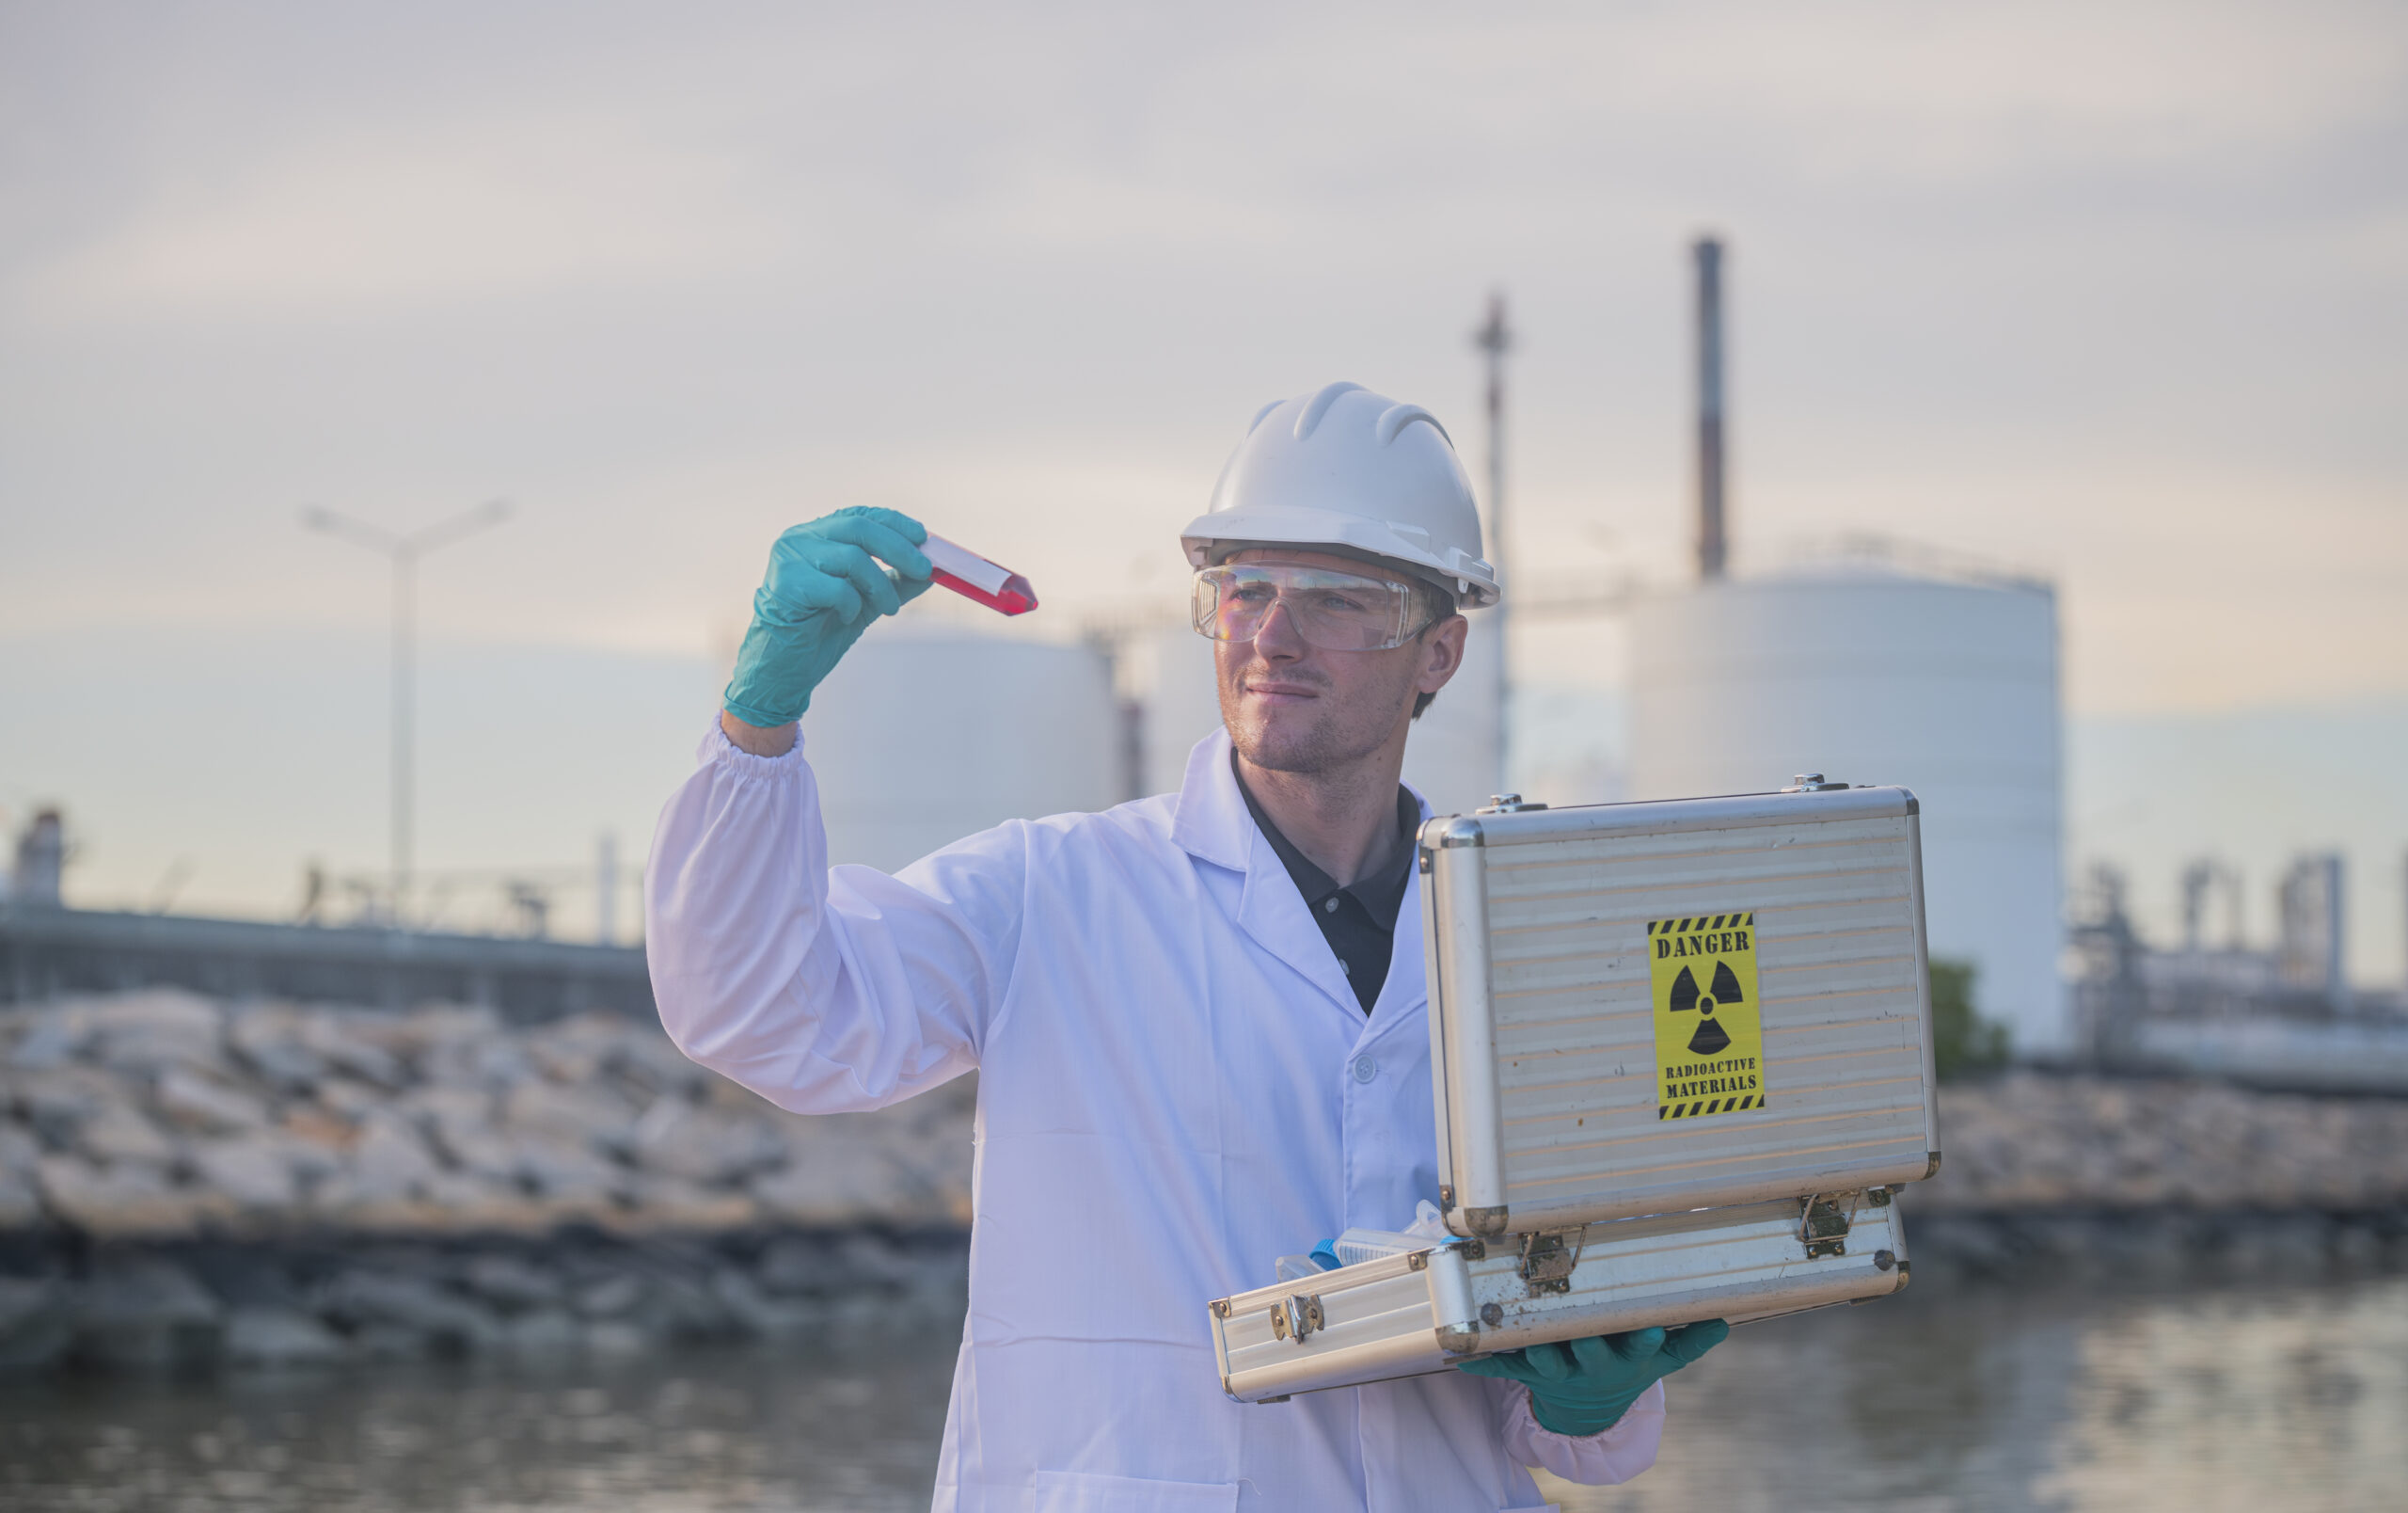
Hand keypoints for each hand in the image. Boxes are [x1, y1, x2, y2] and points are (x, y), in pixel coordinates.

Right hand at [722, 507, 932, 726]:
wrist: (783, 670)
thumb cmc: (820, 632)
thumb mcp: (866, 602)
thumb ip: (894, 583)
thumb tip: (932, 571)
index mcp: (816, 535)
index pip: (860, 515)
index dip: (895, 523)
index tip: (924, 537)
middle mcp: (799, 538)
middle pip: (859, 528)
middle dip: (899, 548)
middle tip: (924, 570)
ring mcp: (789, 558)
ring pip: (852, 557)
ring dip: (880, 586)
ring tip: (888, 610)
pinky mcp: (785, 584)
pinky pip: (836, 588)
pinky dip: (851, 604)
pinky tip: (845, 618)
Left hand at [1456, 1320, 1729, 1436]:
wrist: (1588, 1411)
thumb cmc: (1626, 1370)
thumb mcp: (1661, 1363)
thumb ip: (1690, 1342)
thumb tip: (1725, 1321)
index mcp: (1622, 1361)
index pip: (1637, 1350)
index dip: (1645, 1342)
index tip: (1652, 1330)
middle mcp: (1588, 1367)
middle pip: (1586, 1355)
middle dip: (1584, 1345)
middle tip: (1580, 1331)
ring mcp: (1555, 1371)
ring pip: (1543, 1360)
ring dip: (1532, 1348)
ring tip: (1521, 1335)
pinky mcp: (1526, 1371)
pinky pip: (1502, 1366)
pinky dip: (1482, 1362)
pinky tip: (1461, 1356)